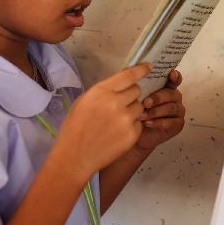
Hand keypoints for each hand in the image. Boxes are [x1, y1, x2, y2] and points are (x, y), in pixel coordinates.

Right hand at [53, 63, 150, 182]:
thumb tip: (120, 84)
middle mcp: (116, 103)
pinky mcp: (132, 134)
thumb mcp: (83, 102)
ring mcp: (126, 119)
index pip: (128, 75)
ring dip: (132, 111)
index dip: (141, 70)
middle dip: (131, 95)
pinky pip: (139, 123)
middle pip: (137, 90)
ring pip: (139, 106)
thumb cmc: (75, 128)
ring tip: (116, 122)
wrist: (75, 157)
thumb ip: (103, 92)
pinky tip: (117, 133)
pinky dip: (132, 126)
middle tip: (120, 105)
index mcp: (101, 91)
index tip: (148, 67)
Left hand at [136, 69, 185, 150]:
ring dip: (155, 112)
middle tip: (145, 103)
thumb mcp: (135, 97)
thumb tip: (132, 76)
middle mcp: (174, 97)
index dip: (175, 76)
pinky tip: (148, 123)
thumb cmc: (135, 112)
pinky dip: (159, 122)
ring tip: (142, 115)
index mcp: (166, 87)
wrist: (134, 132)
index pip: (174, 79)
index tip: (171, 74)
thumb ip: (138, 87)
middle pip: (171, 94)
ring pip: (171, 108)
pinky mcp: (178, 124)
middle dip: (157, 98)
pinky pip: (171, 122)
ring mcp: (178, 110)